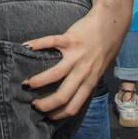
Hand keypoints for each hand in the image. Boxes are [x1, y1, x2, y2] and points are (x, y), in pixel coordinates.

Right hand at [23, 5, 125, 120]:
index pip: (74, 106)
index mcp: (90, 81)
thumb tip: (72, 95)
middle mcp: (84, 71)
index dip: (58, 114)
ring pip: (55, 74)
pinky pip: (50, 42)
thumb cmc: (105, 48)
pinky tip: (25, 47)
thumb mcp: (99, 70)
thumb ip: (87, 81)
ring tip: (27, 83)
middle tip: (34, 104)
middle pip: (63, 96)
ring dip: (38, 81)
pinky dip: (36, 45)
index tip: (47, 115)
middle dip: (45, 104)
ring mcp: (77, 55)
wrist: (112, 23)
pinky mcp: (70, 39)